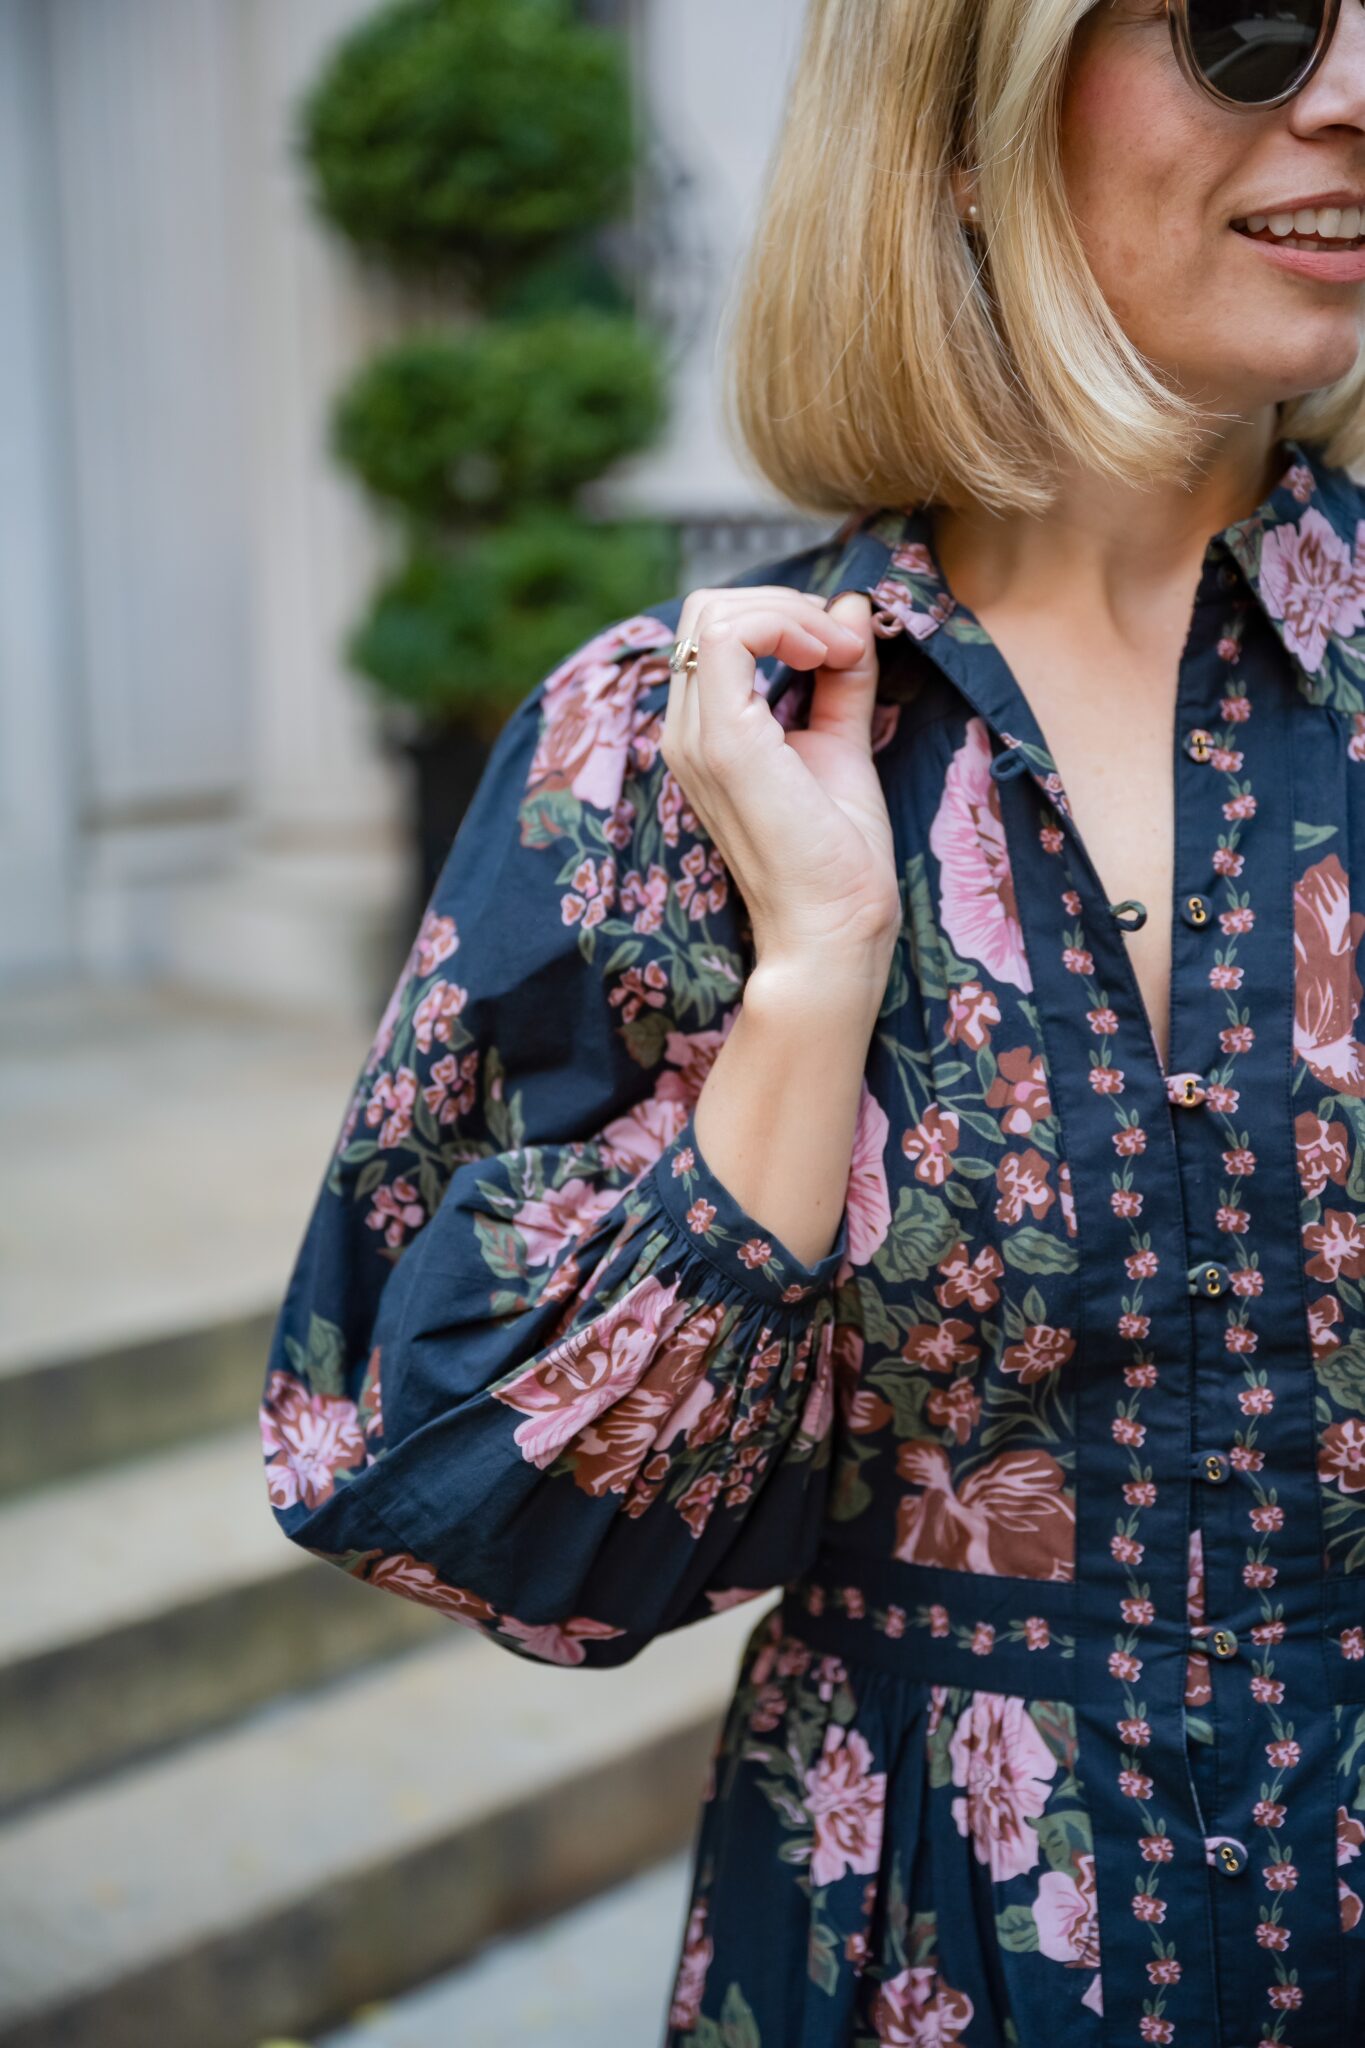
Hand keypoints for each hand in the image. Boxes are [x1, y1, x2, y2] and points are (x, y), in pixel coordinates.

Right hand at [659, 584, 900, 976]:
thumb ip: (841, 677)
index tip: (845, 650)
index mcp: (705, 734)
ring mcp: (696, 737)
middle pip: (707, 608)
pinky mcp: (724, 743)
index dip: (784, 615)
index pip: (715, 629)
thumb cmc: (836, 855)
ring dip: (792, 613)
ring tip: (841, 653)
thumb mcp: (841, 743)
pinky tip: (829, 658)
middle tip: (844, 645)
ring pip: (715, 612)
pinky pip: (731, 636)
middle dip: (786, 605)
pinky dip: (789, 626)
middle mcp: (686, 732)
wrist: (833, 927)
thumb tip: (851, 607)